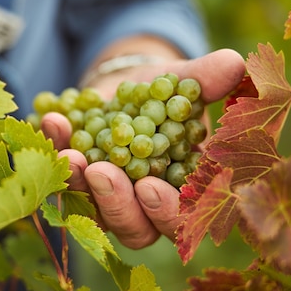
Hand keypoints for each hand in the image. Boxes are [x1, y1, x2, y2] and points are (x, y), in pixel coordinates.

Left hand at [40, 48, 245, 248]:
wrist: (127, 88)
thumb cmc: (166, 92)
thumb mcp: (183, 82)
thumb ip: (206, 80)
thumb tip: (235, 62)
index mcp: (185, 192)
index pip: (183, 218)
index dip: (167, 210)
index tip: (150, 186)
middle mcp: (146, 206)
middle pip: (135, 227)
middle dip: (117, 204)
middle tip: (102, 173)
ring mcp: (108, 200)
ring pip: (94, 213)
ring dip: (79, 185)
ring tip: (72, 154)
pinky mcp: (78, 183)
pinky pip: (62, 177)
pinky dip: (58, 149)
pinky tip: (55, 121)